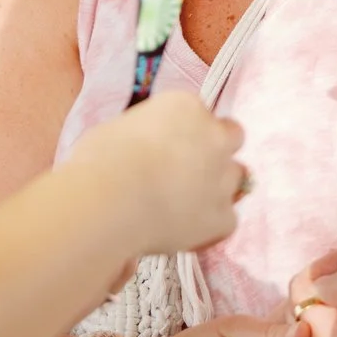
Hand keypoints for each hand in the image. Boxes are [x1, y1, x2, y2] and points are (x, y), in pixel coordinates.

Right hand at [72, 92, 245, 262]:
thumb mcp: (119, 129)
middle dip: (216, 150)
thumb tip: (142, 150)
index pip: (198, 112)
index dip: (185, 131)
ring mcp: (223, 178)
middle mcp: (214, 136)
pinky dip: (211, 226)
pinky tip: (186, 231)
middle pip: (232, 136)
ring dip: (217, 186)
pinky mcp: (223, 217)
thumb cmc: (100, 159)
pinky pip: (227, 220)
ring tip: (184, 204)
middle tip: (189, 168)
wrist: (109, 201)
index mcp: (185, 106)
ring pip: (236, 178)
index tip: (168, 145)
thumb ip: (145, 134)